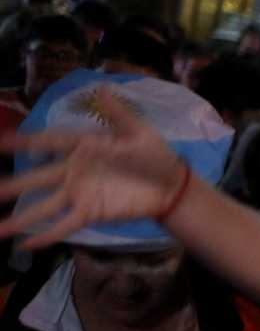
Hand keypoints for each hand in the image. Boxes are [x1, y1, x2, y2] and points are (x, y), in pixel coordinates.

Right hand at [0, 86, 184, 250]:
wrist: (172, 186)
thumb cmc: (155, 155)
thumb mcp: (137, 131)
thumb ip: (116, 113)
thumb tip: (102, 86)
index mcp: (83, 147)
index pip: (48, 142)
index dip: (25, 141)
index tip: (0, 142)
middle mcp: (74, 171)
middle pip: (37, 178)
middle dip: (12, 185)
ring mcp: (80, 193)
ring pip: (44, 206)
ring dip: (20, 217)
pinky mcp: (91, 213)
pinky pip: (65, 224)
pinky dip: (46, 235)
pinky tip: (25, 244)